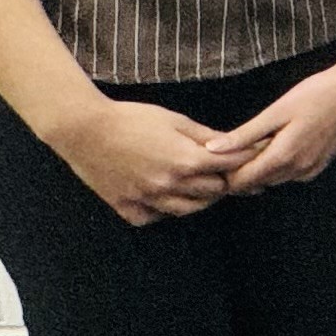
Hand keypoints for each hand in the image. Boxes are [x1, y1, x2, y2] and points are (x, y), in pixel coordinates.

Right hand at [50, 97, 235, 225]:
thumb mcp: (174, 120)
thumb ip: (204, 135)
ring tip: (200, 184)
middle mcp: (170, 185)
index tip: (251, 154)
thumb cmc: (130, 118)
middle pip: (214, 192)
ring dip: (199, 198)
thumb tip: (232, 142)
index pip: (229, 166)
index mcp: (185, 160)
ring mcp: (148, 199)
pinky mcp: (127, 207)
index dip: (243, 159)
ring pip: (188, 209)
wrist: (84, 129)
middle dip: (223, 179)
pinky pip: (154, 217)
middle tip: (225, 170)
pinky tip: (164, 197)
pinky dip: (163, 210)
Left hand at [210, 48, 335, 194]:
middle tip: (233, 144)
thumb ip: (244, 134)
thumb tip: (213, 149)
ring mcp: (312, 168)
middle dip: (241, 169)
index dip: (225, 172)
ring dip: (261, 166)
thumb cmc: (317, 93)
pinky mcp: (322, 163)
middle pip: (257, 183)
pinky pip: (292, 173)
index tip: (218, 154)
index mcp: (283, 157)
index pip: (242, 181)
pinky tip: (278, 142)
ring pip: (274, 178)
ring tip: (255, 140)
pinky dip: (279, 164)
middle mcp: (298, 170)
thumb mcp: (276, 111)